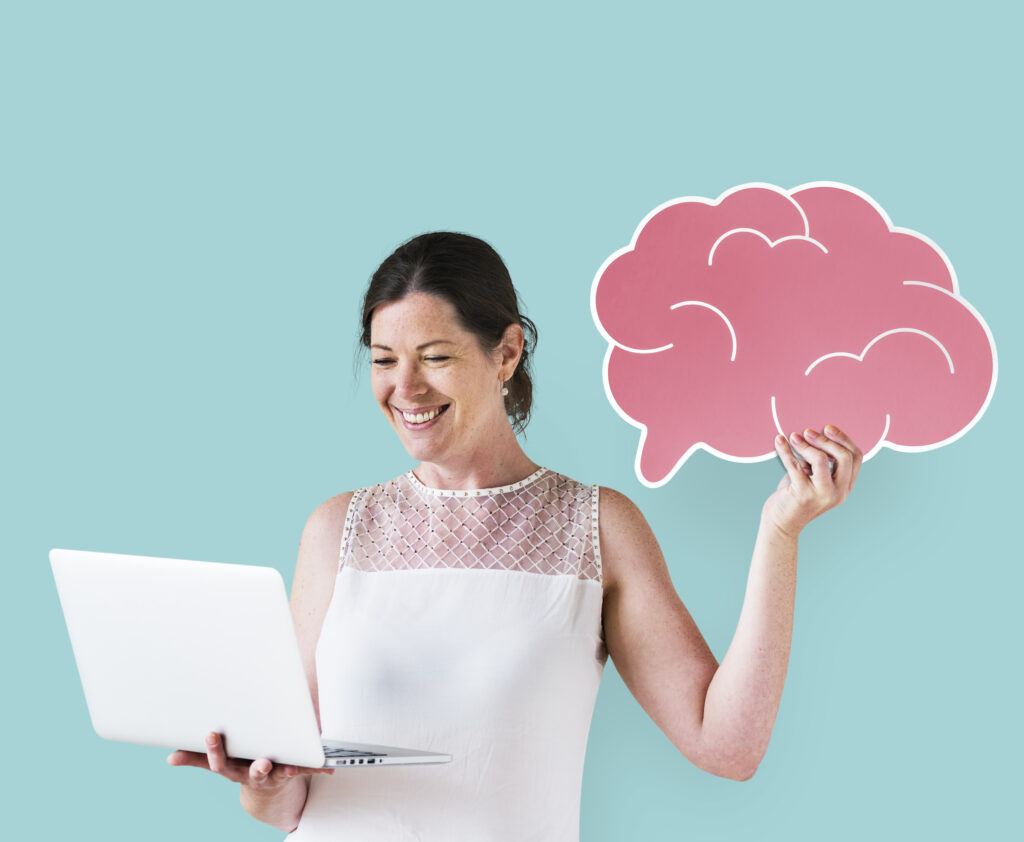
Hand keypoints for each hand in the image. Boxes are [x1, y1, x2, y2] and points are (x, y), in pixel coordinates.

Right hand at [167, 732, 333, 790]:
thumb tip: (171, 758)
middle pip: (253, 772)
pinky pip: (306, 770)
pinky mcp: (293, 773)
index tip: (211, 734)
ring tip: (293, 768)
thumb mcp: (222, 762)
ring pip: (280, 774)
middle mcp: (253, 775)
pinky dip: (317, 767)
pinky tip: (327, 767)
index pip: (221, 762)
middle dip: (257, 767)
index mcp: (234, 769)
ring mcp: (274, 776)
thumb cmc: (242, 766)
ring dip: (287, 771)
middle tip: (262, 762)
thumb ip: (198, 759)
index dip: (215, 750)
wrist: (268, 791)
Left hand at [763, 425, 861, 538]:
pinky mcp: (802, 495)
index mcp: (845, 486)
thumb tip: (813, 434)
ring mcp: (822, 495)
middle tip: (807, 431)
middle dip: (825, 440)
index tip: (827, 428)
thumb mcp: (814, 478)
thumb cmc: (797, 495)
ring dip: (805, 445)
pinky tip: (779, 441)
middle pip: (843, 457)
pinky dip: (785, 451)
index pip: (856, 457)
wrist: (782, 524)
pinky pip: (794, 465)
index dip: (843, 439)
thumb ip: (819, 461)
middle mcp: (838, 492)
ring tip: (793, 437)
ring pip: (821, 460)